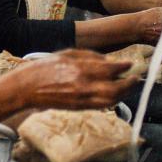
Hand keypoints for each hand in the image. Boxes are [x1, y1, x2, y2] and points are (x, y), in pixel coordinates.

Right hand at [7, 50, 136, 109]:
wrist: (27, 88)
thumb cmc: (45, 68)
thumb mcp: (67, 53)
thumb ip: (90, 56)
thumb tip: (109, 61)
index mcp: (80, 69)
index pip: (110, 68)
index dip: (124, 66)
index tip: (130, 64)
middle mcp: (83, 85)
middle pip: (116, 88)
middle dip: (129, 83)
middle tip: (135, 78)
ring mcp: (82, 99)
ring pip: (111, 100)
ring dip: (123, 94)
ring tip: (128, 87)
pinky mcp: (79, 108)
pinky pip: (102, 105)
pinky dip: (112, 100)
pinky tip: (116, 95)